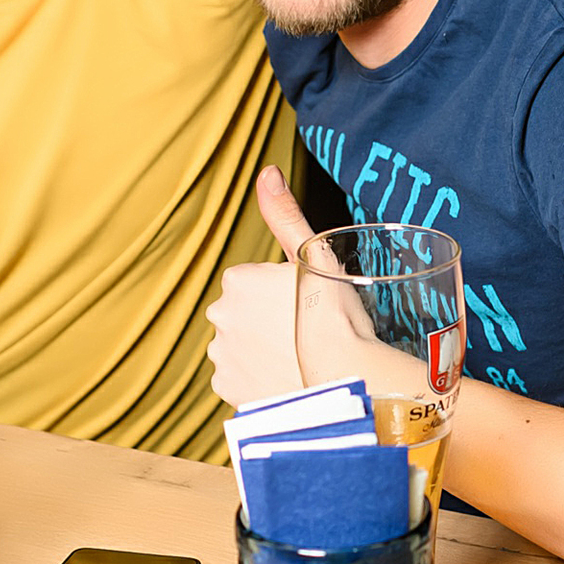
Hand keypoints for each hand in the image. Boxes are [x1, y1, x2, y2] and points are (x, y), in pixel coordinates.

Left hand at [205, 166, 372, 406]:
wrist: (345, 378)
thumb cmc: (335, 316)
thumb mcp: (314, 254)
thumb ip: (284, 214)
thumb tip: (267, 172)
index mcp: (236, 281)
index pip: (256, 283)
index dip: (285, 293)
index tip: (307, 305)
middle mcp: (218, 317)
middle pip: (245, 313)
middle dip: (268, 321)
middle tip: (306, 333)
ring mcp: (221, 357)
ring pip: (241, 346)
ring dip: (262, 350)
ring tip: (299, 357)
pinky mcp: (227, 391)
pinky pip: (240, 379)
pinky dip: (258, 379)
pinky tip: (286, 377)